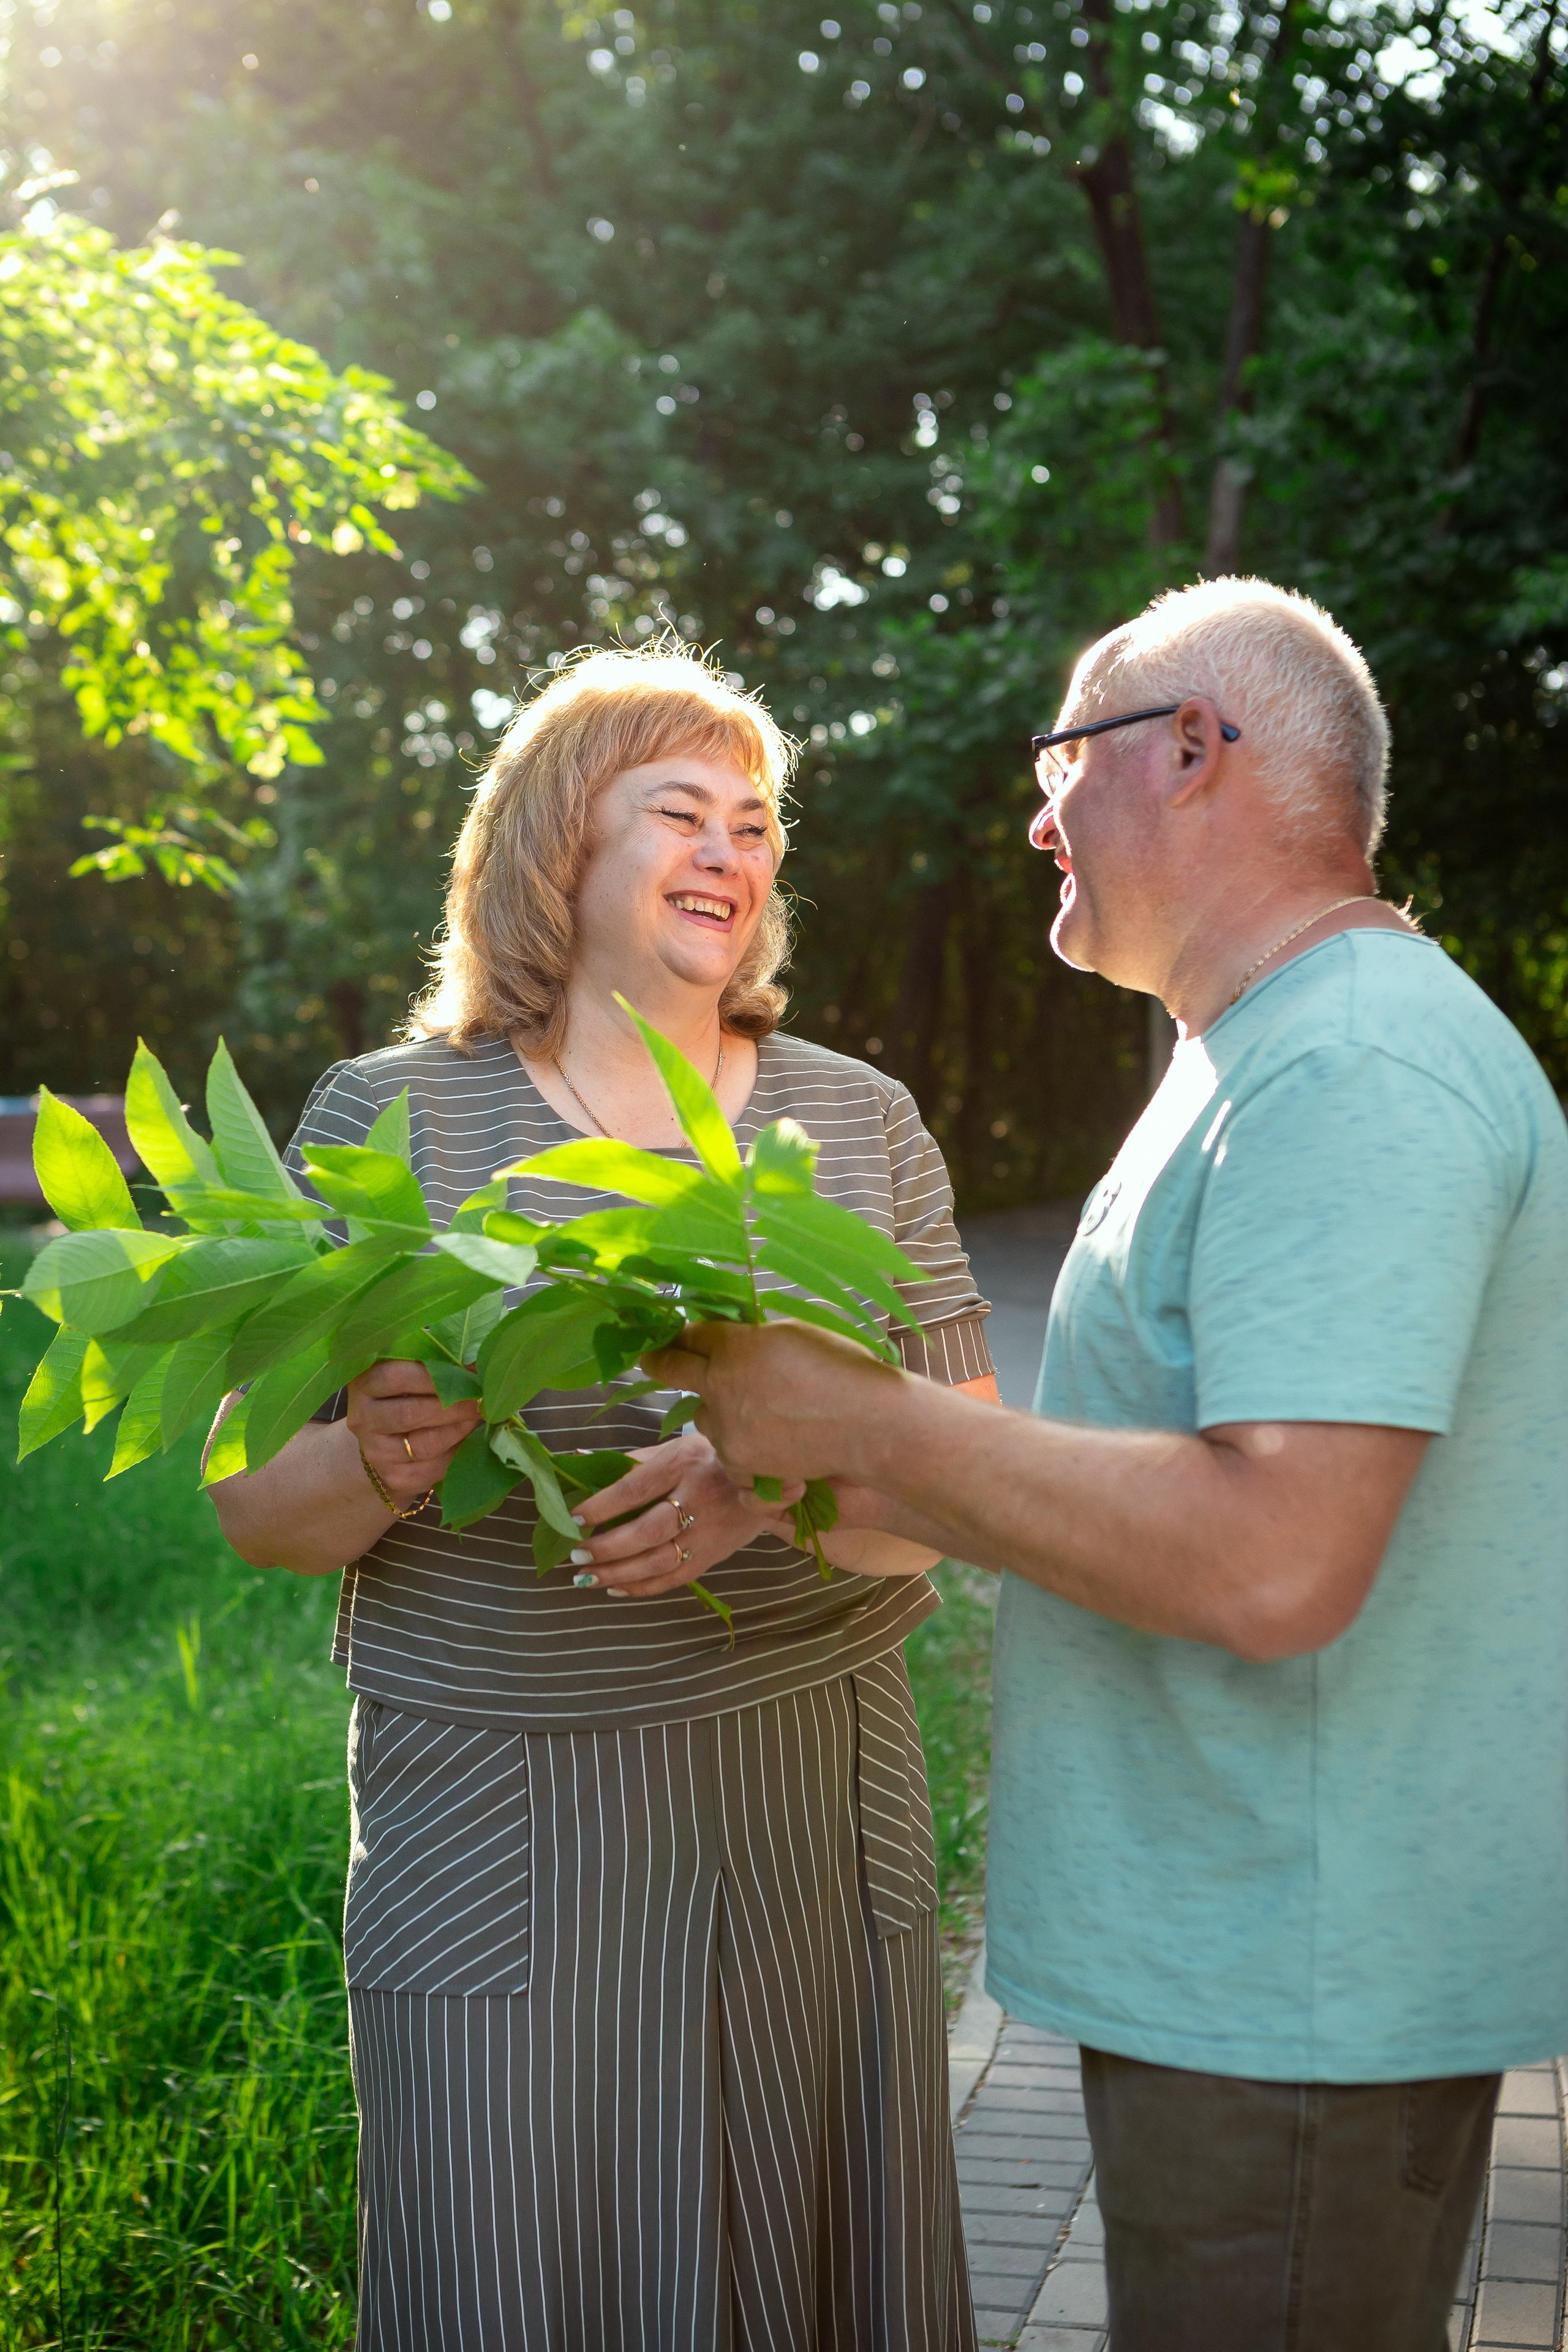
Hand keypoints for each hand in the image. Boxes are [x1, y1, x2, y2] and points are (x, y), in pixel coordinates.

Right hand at [346, 1359, 482, 1510]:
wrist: (388, 1440)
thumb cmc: (408, 1395)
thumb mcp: (412, 1374)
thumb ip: (436, 1366)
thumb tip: (475, 1364)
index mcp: (364, 1383)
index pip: (396, 1377)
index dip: (435, 1376)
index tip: (468, 1373)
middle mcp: (362, 1418)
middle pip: (409, 1413)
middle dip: (452, 1406)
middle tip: (480, 1399)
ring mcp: (374, 1450)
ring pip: (422, 1444)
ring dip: (457, 1430)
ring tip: (477, 1417)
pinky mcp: (393, 1476)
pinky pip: (431, 1468)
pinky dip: (456, 1454)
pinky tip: (470, 1441)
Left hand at [565, 1430, 803, 1598]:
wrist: (768, 1481)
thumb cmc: (711, 1459)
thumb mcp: (676, 1447)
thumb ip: (631, 1460)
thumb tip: (580, 1458)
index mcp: (684, 1464)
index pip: (635, 1489)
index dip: (602, 1506)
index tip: (575, 1517)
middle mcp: (698, 1498)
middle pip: (648, 1531)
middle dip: (608, 1547)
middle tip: (577, 1554)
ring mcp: (709, 1532)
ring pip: (661, 1561)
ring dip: (619, 1573)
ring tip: (586, 1578)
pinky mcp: (715, 1556)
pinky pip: (676, 1579)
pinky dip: (643, 1588)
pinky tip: (615, 1589)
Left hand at [643, 1319, 902, 1486]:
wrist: (869, 1423)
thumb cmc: (842, 1369)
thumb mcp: (793, 1334)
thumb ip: (752, 1338)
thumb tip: (729, 1338)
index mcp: (734, 1345)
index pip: (689, 1334)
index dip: (678, 1334)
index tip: (668, 1335)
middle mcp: (720, 1384)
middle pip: (672, 1371)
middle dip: (659, 1361)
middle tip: (652, 1358)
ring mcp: (726, 1427)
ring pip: (702, 1416)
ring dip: (717, 1410)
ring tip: (755, 1412)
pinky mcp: (738, 1461)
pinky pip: (724, 1451)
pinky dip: (738, 1447)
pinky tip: (766, 1442)